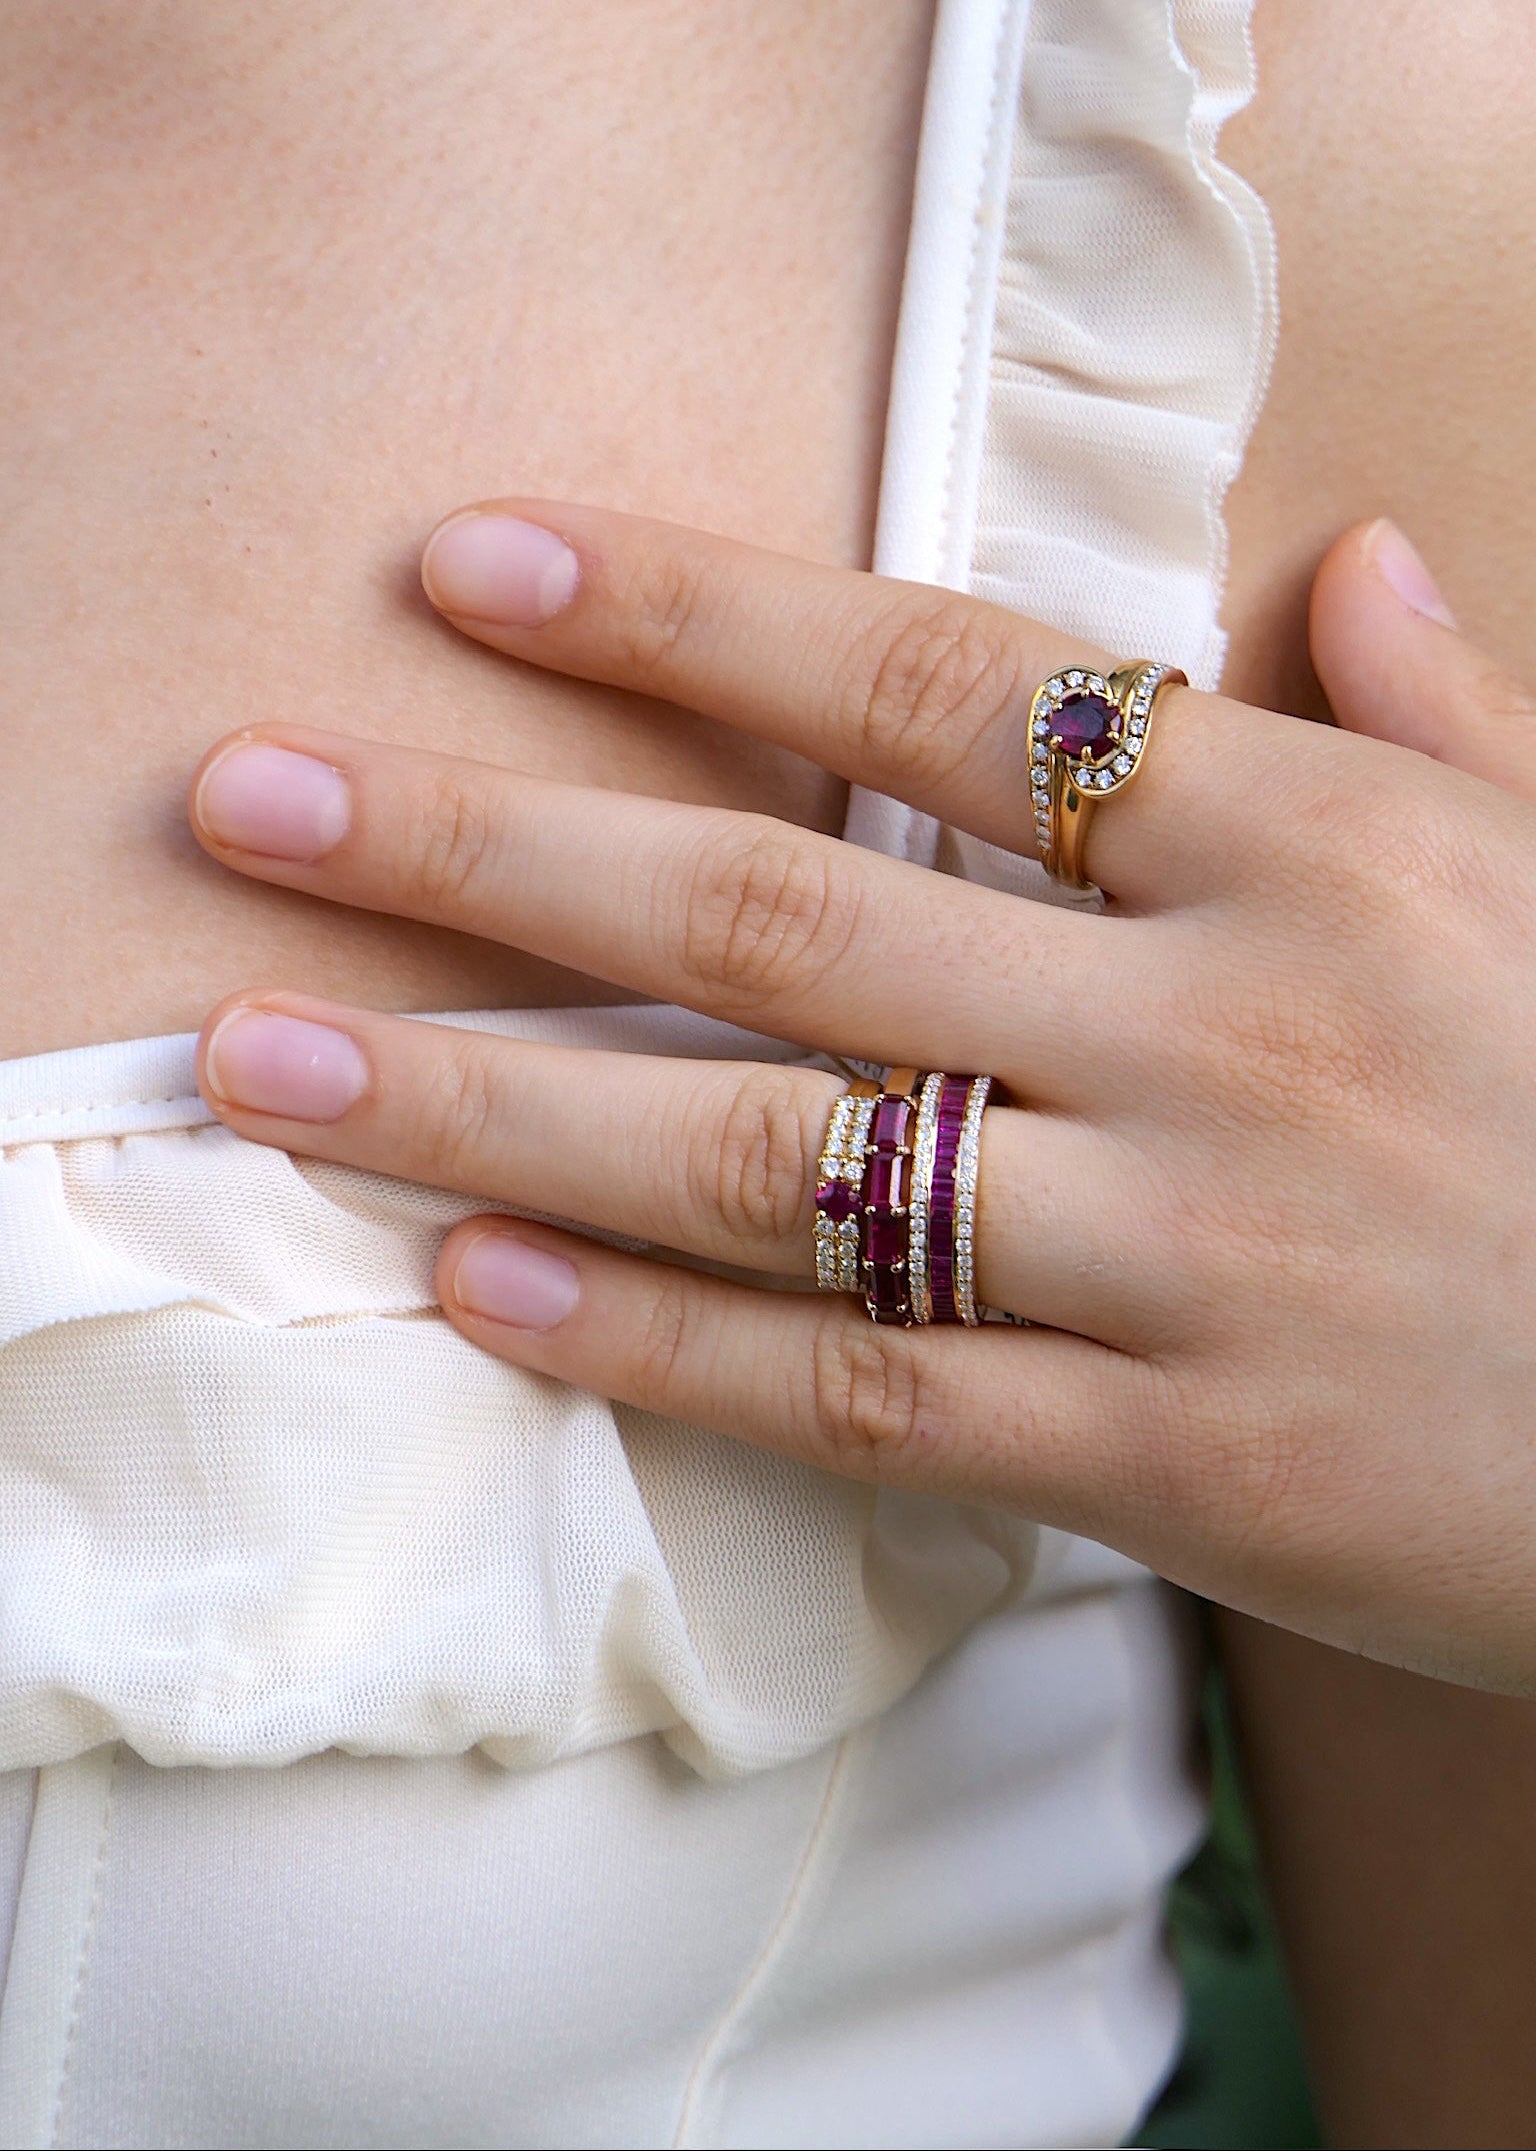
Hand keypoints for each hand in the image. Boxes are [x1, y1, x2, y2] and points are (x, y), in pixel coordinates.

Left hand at [185, 504, 1535, 1693]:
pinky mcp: (1177, 1464)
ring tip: (271, 1056)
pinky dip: (658, 1343)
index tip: (466, 564)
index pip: (946, 682)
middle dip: (488, 844)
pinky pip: (865, 1396)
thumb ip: (1444, 725)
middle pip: (787, 913)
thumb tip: (1360, 561)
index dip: (687, 611)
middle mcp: (1227, 1034)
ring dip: (494, 1099)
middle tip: (246, 805)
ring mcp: (1191, 1260)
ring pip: (776, 1164)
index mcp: (1320, 848)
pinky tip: (477, 1280)